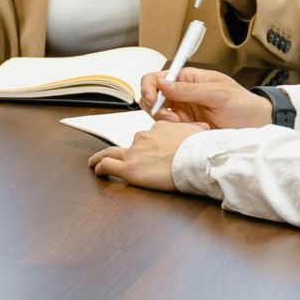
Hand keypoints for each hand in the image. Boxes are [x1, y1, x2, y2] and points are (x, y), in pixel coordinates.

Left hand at [87, 121, 211, 191]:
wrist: (197, 158)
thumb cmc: (200, 149)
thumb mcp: (198, 133)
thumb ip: (195, 131)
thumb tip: (205, 129)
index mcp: (160, 128)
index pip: (150, 136)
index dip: (148, 144)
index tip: (147, 150)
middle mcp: (144, 137)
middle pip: (132, 145)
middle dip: (130, 152)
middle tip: (127, 161)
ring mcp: (134, 152)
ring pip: (112, 152)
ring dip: (102, 157)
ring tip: (94, 163)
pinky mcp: (129, 167)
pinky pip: (107, 165)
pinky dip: (99, 167)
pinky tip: (96, 170)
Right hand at [139, 67, 271, 128]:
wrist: (256, 125)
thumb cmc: (242, 104)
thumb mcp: (218, 93)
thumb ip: (189, 90)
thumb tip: (162, 83)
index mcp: (187, 79)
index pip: (156, 78)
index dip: (149, 88)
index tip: (153, 101)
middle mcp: (181, 94)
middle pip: (152, 98)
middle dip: (157, 110)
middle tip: (172, 120)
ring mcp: (182, 111)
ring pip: (159, 116)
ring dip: (167, 124)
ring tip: (186, 127)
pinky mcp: (185, 127)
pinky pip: (170, 130)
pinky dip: (175, 133)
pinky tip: (193, 132)